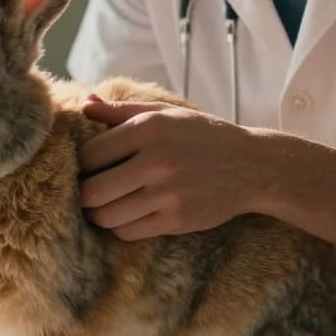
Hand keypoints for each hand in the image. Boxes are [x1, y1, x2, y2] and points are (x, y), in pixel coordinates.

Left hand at [78, 96, 266, 239]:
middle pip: (91, 191)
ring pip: (106, 216)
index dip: (82, 164)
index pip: (89, 155)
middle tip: (90, 191)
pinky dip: (120, 227)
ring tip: (104, 205)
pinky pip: (128, 232)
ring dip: (98, 214)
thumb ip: (120, 110)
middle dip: (83, 194)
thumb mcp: (165, 114)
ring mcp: (167, 194)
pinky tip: (128, 215)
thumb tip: (83, 103)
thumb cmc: (203, 137)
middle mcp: (155, 161)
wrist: (252, 167)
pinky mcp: (177, 220)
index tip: (89, 167)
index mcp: (148, 129)